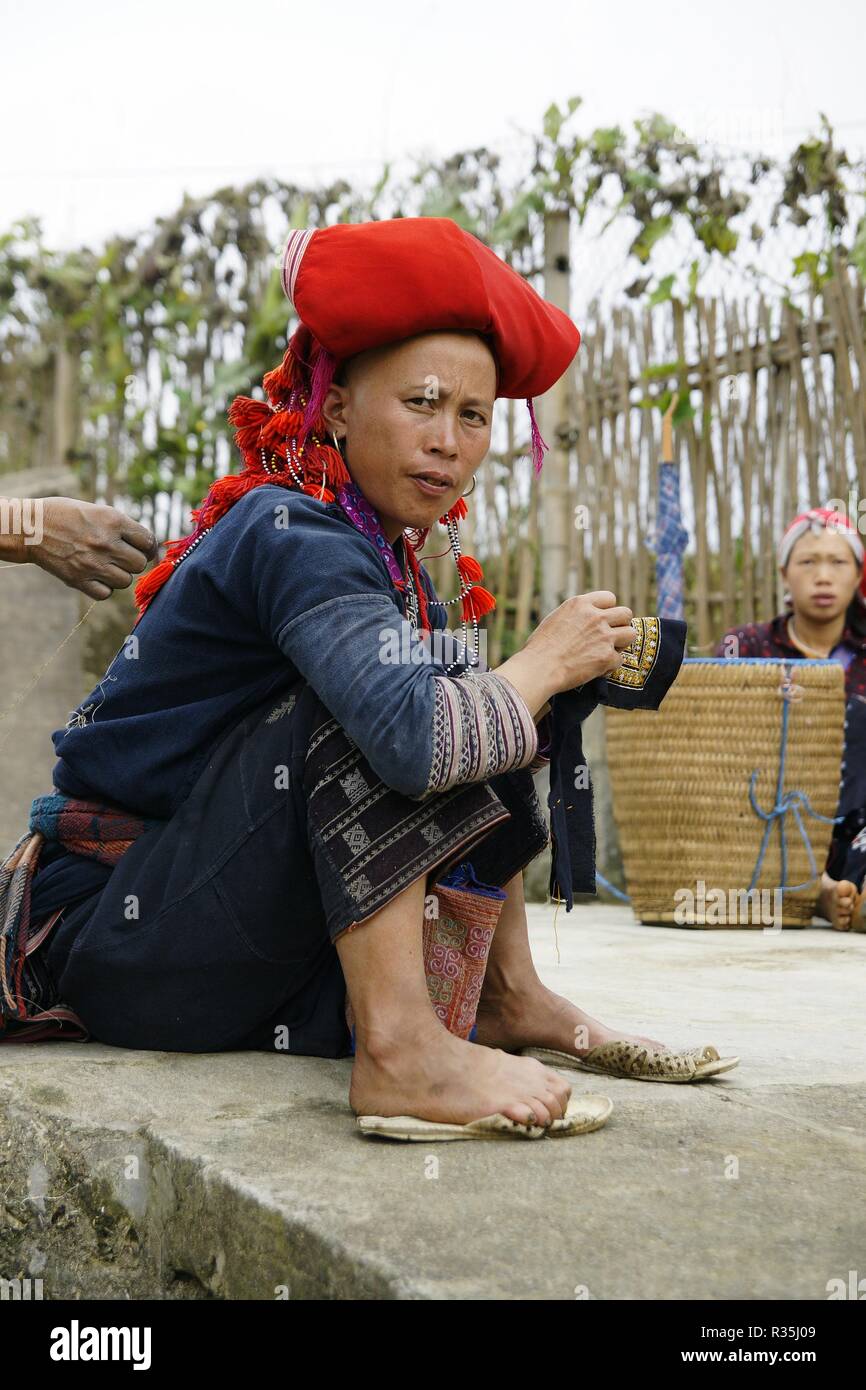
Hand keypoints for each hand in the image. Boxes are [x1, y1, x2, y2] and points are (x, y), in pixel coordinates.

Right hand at [23, 497, 157, 599]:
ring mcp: (92, 563)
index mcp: (113, 521)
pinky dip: (104, 588)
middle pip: (139, 564)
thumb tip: (150, 546)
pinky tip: (95, 576)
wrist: (30, 527)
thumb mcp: (99, 511)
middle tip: (121, 557)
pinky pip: (106, 594)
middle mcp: (106, 543)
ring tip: (106, 565)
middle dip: (133, 561)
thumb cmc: (67, 515)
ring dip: (119, 575)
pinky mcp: (78, 580)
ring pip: (125, 581)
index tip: (142, 549)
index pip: (148, 541)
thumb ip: (124, 528)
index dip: (148, 547)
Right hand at [493, 591, 636, 717]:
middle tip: (610, 636)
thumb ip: (575, 616)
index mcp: (580, 604)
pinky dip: (609, 666)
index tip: (603, 620)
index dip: (608, 610)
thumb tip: (583, 619)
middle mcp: (595, 617)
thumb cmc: (539, 648)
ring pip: (631, 634)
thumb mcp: (555, 619)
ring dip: (622, 643)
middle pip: (626, 614)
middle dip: (621, 625)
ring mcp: (604, 636)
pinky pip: (619, 660)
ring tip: (607, 651)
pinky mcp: (606, 657)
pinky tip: (596, 669)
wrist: (539, 668)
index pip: (610, 598)